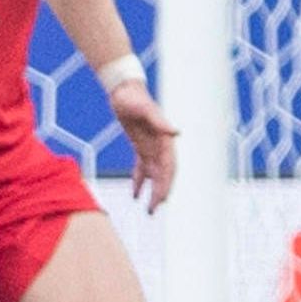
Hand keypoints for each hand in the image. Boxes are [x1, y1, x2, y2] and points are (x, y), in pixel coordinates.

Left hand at [111, 79, 178, 212]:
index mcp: (165, 140)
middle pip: (163, 175)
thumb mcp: (144, 109)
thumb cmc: (134, 98)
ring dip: (152, 191)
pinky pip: (141, 167)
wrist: (124, 90)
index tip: (162, 199)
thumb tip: (176, 132)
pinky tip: (135, 194)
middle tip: (153, 211)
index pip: (169, 167)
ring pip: (154, 175)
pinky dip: (139, 181)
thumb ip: (159, 120)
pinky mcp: (141, 146)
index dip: (166, 184)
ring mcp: (151, 147)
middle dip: (160, 193)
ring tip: (149, 209)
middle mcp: (161, 146)